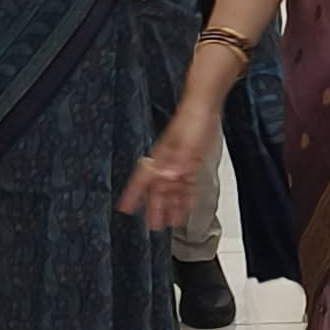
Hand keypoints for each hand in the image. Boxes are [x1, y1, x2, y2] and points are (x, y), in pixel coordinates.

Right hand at [119, 90, 211, 227]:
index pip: (142, 180)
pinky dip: (186, 195)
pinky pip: (187, 182)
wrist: (204, 105)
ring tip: (171, 221)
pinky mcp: (192, 159)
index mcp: (160, 157)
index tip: (124, 208)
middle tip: (152, 224)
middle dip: (154, 207)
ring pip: (173, 188)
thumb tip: (166, 178)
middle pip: (158, 189)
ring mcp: (179, 160)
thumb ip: (176, 163)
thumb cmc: (191, 120)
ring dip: (171, 205)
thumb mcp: (185, 145)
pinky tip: (187, 204)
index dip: (132, 195)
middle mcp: (167, 161)